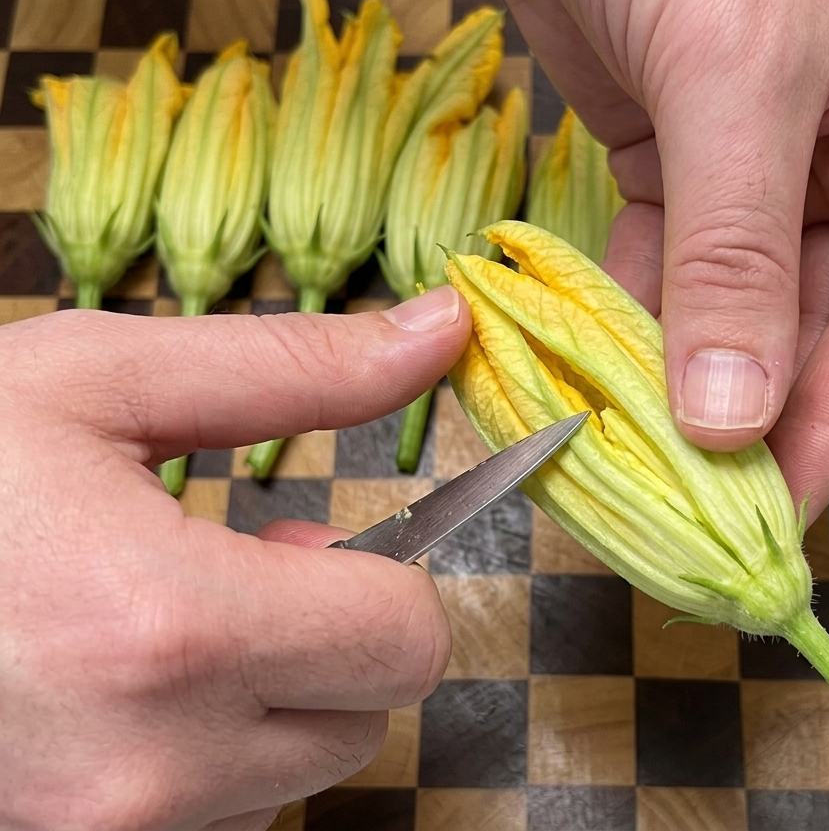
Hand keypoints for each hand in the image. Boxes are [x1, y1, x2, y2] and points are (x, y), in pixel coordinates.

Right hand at [0, 287, 468, 830]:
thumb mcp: (100, 381)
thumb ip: (294, 366)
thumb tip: (445, 328)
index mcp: (167, 630)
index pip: (407, 640)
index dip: (389, 574)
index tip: (323, 532)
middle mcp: (145, 764)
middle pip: (369, 713)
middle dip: (336, 632)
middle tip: (246, 561)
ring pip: (297, 767)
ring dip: (271, 691)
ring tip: (170, 616)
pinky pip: (215, 810)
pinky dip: (206, 745)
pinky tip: (131, 680)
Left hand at [480, 0, 828, 514]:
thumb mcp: (737, 71)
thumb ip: (743, 247)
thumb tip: (737, 416)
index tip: (776, 515)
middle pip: (813, 322)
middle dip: (752, 418)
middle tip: (695, 520)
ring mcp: (760, 163)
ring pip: (733, 307)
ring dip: (684, 387)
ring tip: (638, 477)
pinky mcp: (672, 156)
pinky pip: (664, 270)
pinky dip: (633, 329)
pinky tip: (600, 389)